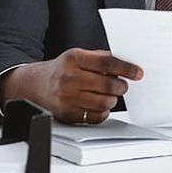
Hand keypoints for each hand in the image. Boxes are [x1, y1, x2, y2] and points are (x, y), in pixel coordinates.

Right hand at [0, 48, 142, 123]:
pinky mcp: (66, 114)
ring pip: (104, 102)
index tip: (138, 73)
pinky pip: (94, 116)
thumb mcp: (78, 55)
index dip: (126, 68)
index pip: (107, 63)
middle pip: (108, 84)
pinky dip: (103, 112)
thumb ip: (100, 58)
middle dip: (121, 86)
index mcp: (74, 58)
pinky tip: (100, 105)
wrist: (33, 84)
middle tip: (122, 86)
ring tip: (110, 95)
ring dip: (113, 100)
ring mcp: (66, 97)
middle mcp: (69, 77)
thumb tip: (126, 64)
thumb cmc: (61, 69)